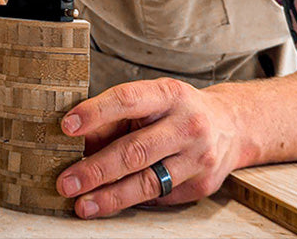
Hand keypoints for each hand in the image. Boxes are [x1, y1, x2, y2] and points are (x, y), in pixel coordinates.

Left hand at [55, 78, 239, 218]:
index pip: (127, 100)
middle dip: (96, 168)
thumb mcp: (151, 100)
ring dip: (110, 196)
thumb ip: (116, 117)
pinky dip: (131, 201)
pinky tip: (109, 203)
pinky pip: (160, 197)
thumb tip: (77, 140)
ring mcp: (197, 157)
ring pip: (148, 182)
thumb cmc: (178, 110)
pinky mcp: (201, 185)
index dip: (95, 112)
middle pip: (135, 150)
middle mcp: (186, 124)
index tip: (67, 126)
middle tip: (66, 181)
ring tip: (82, 203)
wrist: (230, 125)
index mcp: (168, 94)